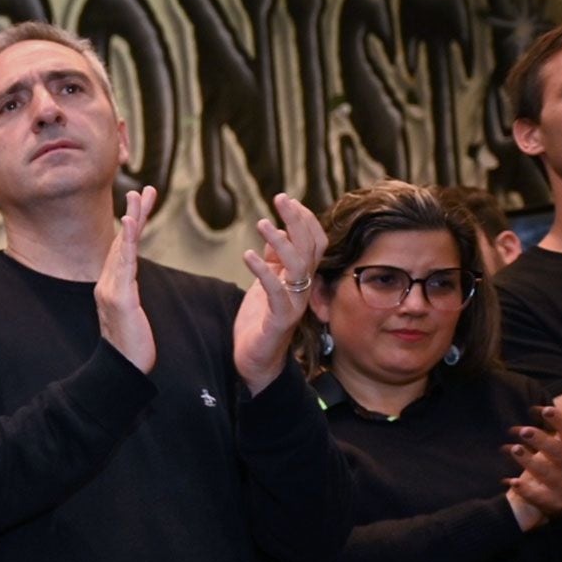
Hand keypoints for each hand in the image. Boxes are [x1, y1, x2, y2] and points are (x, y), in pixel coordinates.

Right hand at [96, 186, 156, 372]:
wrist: (122, 370)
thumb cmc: (131, 347)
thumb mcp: (132, 315)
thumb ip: (130, 296)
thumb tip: (131, 285)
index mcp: (111, 286)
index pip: (124, 249)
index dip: (132, 225)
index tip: (142, 204)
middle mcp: (107, 283)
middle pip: (122, 242)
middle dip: (134, 214)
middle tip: (146, 190)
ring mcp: (111, 289)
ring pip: (123, 247)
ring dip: (132, 220)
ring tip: (140, 197)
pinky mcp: (119, 297)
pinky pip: (124, 264)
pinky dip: (127, 242)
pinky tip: (130, 224)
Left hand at [234, 192, 325, 394]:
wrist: (254, 362)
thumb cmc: (260, 322)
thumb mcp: (266, 284)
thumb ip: (273, 261)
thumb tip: (274, 232)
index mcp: (299, 279)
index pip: (313, 242)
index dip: (304, 220)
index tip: (287, 200)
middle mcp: (301, 289)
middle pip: (310, 248)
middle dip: (297, 221)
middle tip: (281, 199)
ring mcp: (293, 305)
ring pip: (298, 267)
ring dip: (281, 242)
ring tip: (262, 223)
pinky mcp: (278, 320)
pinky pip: (276, 293)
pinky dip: (263, 272)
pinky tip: (248, 256)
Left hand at [505, 404, 561, 519]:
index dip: (560, 421)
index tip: (546, 410)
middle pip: (558, 452)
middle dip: (541, 441)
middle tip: (525, 430)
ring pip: (546, 473)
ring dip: (529, 462)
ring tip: (515, 449)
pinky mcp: (553, 501)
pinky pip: (538, 497)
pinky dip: (526, 491)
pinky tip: (513, 482)